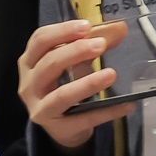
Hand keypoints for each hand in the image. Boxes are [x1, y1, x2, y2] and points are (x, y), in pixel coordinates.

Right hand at [19, 19, 132, 149]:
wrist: (62, 127)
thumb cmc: (63, 87)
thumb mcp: (73, 64)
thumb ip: (92, 45)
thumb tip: (120, 29)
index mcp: (29, 62)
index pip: (40, 40)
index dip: (62, 31)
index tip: (86, 26)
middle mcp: (29, 84)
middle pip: (49, 63)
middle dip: (76, 51)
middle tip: (101, 45)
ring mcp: (40, 108)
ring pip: (62, 94)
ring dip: (88, 83)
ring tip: (111, 74)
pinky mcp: (57, 128)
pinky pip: (84, 118)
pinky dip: (106, 112)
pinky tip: (125, 105)